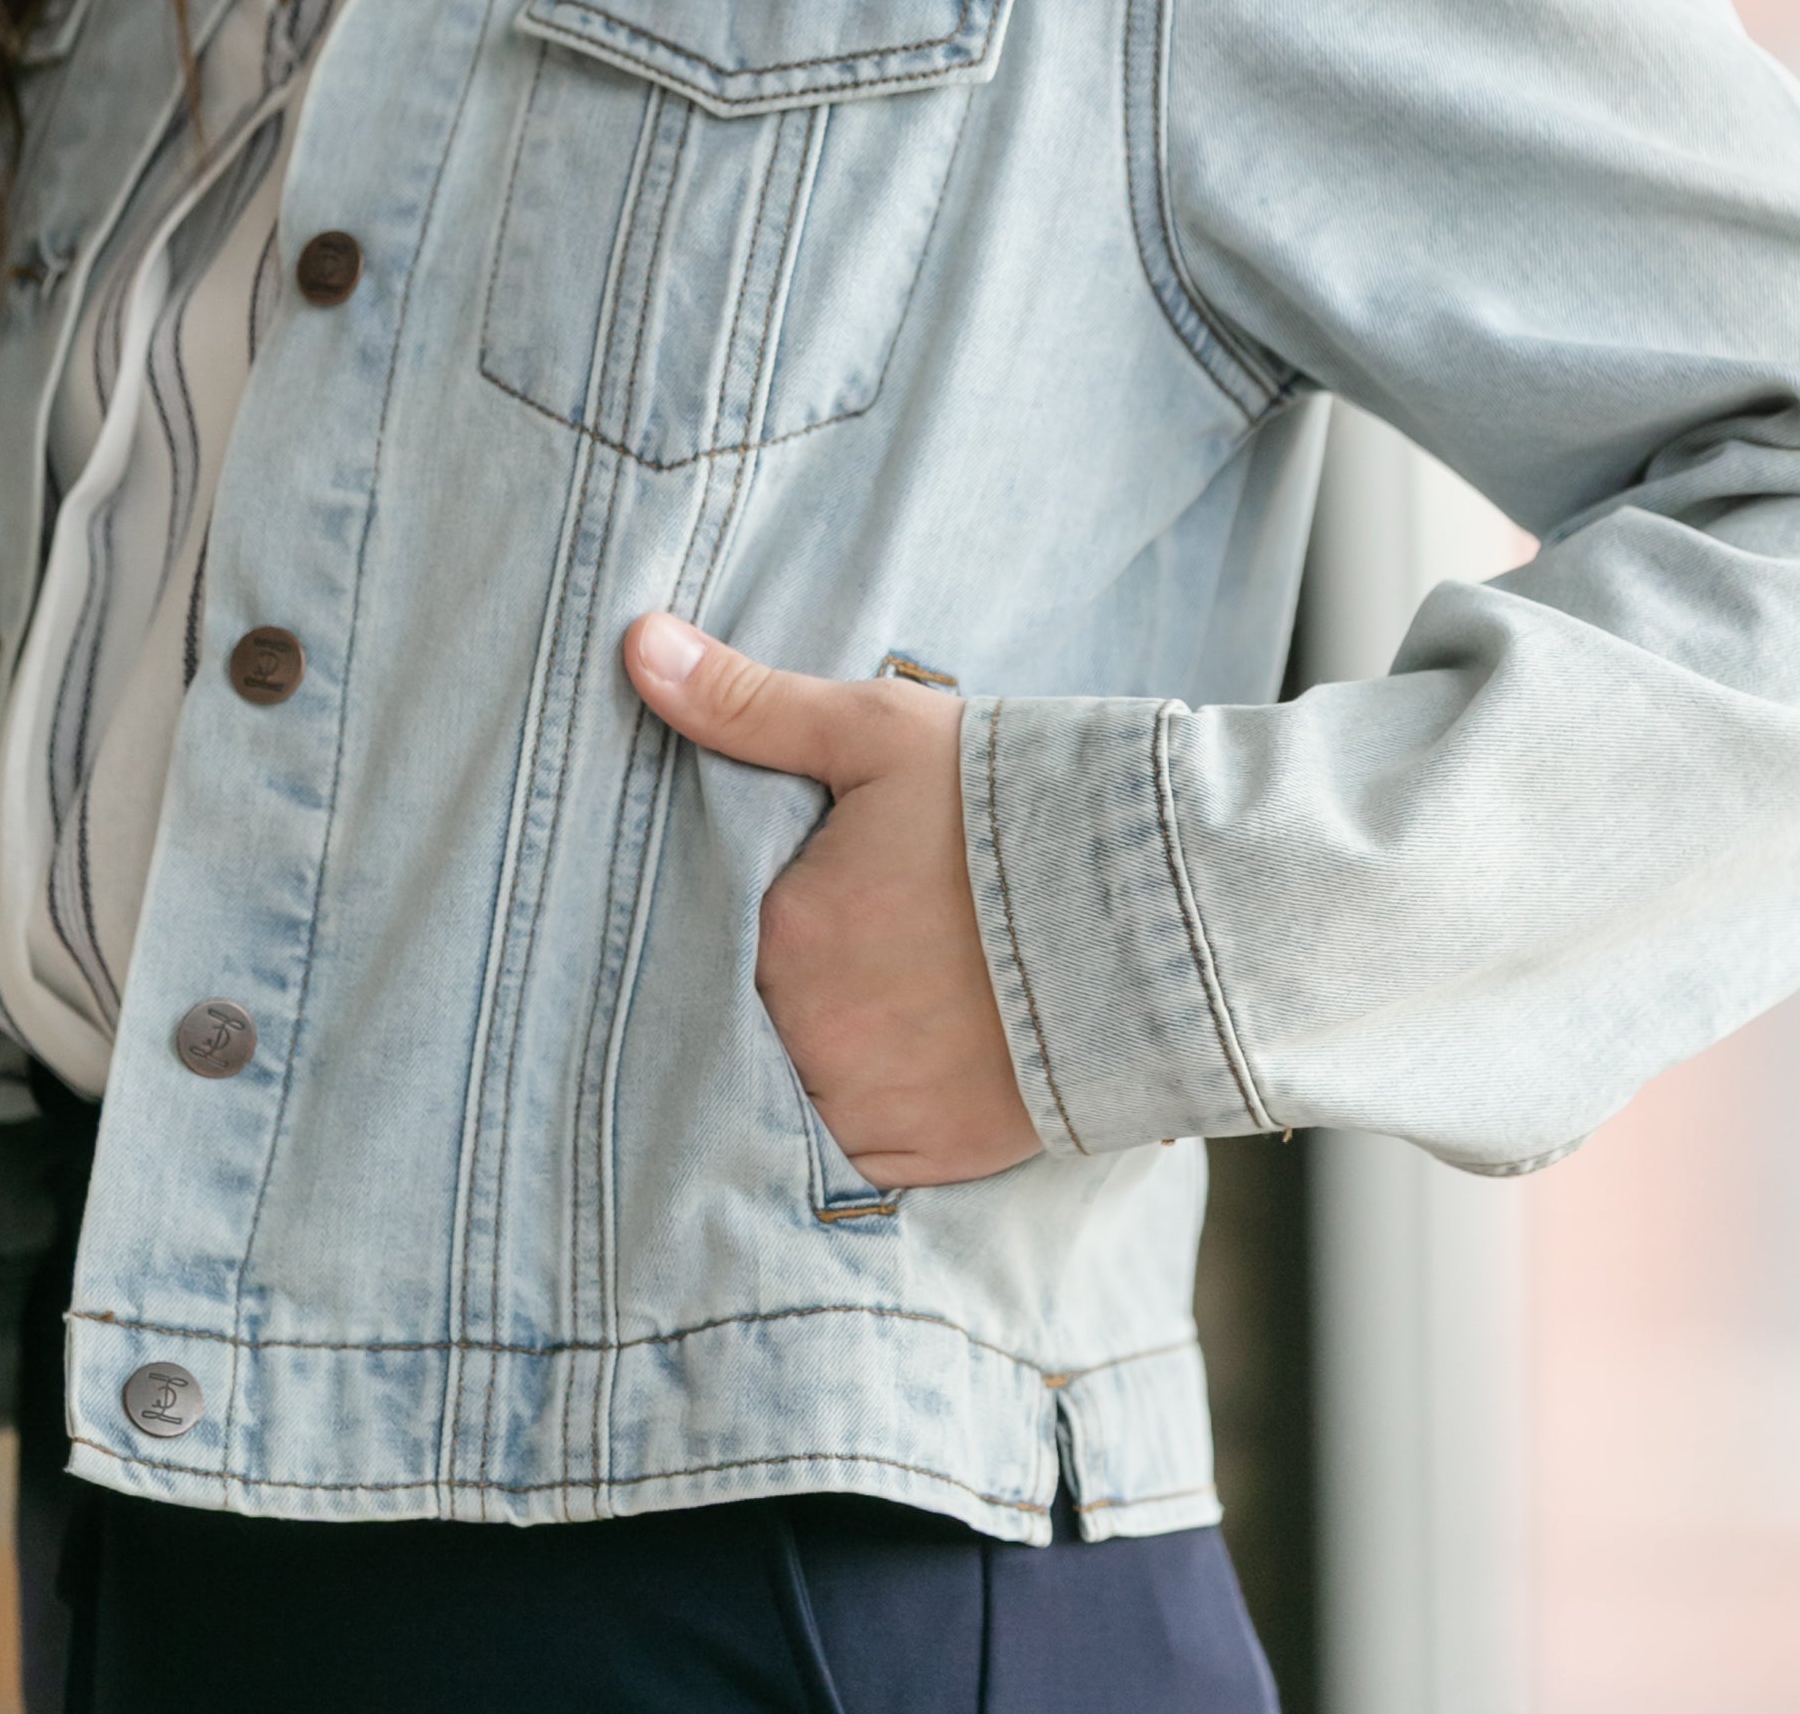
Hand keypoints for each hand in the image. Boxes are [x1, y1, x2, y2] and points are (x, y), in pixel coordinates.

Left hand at [623, 610, 1040, 1188]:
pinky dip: (879, 1113)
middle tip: (865, 944)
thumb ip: (747, 702)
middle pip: (763, 1018)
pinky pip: (866, 1154)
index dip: (761, 917)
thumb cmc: (1012, 803)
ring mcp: (873, 1107)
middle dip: (797, 987)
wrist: (1161, 904)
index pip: (718, 938)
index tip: (811, 898)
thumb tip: (638, 642)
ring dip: (831, 1054)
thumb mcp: (878, 731)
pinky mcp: (935, 1158)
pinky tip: (917, 1058)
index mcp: (785, 936)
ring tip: (894, 1002)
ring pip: (806, 1089)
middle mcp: (811, 1037)